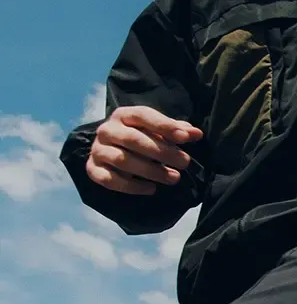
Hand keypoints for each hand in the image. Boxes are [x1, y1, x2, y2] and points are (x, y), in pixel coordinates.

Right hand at [87, 106, 202, 196]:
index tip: (186, 138)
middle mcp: (107, 130)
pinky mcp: (92, 169)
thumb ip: (176, 130)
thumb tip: (196, 134)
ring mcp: (98, 150)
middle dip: (162, 152)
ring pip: (122, 160)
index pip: (144, 116)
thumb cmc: (140, 136)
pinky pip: (109, 179)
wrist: (109, 147)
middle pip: (133, 140)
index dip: (166, 126)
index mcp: (123, 115)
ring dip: (151, 171)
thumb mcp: (156, 129)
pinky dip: (131, 186)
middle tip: (185, 162)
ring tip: (174, 178)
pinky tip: (151, 189)